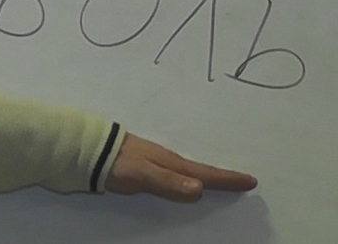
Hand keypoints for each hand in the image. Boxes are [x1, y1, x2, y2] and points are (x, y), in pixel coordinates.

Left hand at [105, 133, 256, 202]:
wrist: (87, 149)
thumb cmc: (114, 162)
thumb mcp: (142, 174)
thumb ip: (168, 182)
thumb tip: (199, 189)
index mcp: (170, 162)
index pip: (204, 174)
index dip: (227, 179)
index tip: (250, 180)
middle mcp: (166, 160)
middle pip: (200, 171)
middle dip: (222, 177)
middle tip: (242, 181)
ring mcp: (155, 161)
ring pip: (187, 171)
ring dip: (205, 176)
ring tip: (220, 182)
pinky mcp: (144, 165)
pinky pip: (174, 172)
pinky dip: (187, 176)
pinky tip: (184, 180)